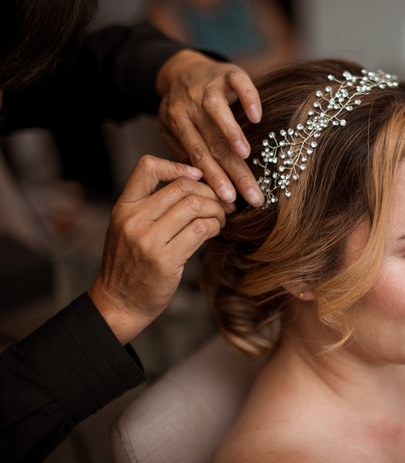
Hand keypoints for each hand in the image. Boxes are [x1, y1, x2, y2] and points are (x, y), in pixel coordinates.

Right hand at [89, 155, 225, 343]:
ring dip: (216, 209)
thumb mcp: (128, 228)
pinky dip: (215, 226)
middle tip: (222, 201)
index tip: (197, 176)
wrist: (119, 303)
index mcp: (124, 207)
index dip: (178, 166)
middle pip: (182, 186)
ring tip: (221, 216)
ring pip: (195, 206)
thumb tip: (193, 183)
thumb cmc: (130, 264)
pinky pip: (201, 230)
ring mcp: (149, 240)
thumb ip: (151, 206)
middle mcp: (134, 219)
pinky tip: (216, 230)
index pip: (147, 167)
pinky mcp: (166, 259)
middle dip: (209, 191)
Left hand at [156, 49, 264, 207]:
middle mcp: (191, 107)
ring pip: (217, 112)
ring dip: (231, 133)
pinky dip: (248, 98)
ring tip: (245, 155)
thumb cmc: (181, 108)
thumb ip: (183, 153)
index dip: (215, 180)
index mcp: (179, 125)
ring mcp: (208, 88)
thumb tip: (201, 185)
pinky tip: (256, 116)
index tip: (229, 201)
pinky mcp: (226, 72)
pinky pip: (238, 83)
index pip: (198, 157)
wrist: (181, 67)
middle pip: (213, 143)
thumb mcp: (172, 131)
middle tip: (252, 195)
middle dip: (234, 172)